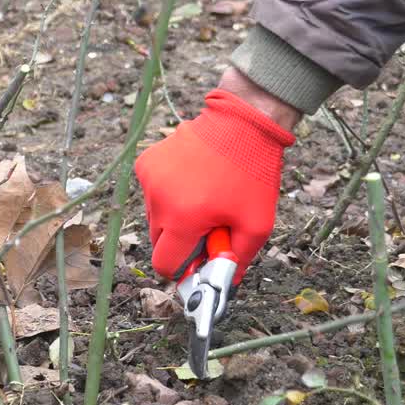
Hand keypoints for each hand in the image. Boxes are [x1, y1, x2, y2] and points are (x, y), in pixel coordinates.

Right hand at [133, 69, 298, 284]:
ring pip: (155, 217)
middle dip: (181, 242)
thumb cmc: (252, 173)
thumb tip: (226, 282)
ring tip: (202, 198)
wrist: (242, 122)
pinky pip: (152, 193)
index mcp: (182, 218)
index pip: (164, 264)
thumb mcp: (257, 223)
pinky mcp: (147, 162)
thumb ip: (239, 259)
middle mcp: (158, 199)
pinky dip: (168, 194)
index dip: (183, 269)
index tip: (199, 261)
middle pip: (159, 242)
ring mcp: (149, 178)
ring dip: (174, 217)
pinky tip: (191, 180)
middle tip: (208, 227)